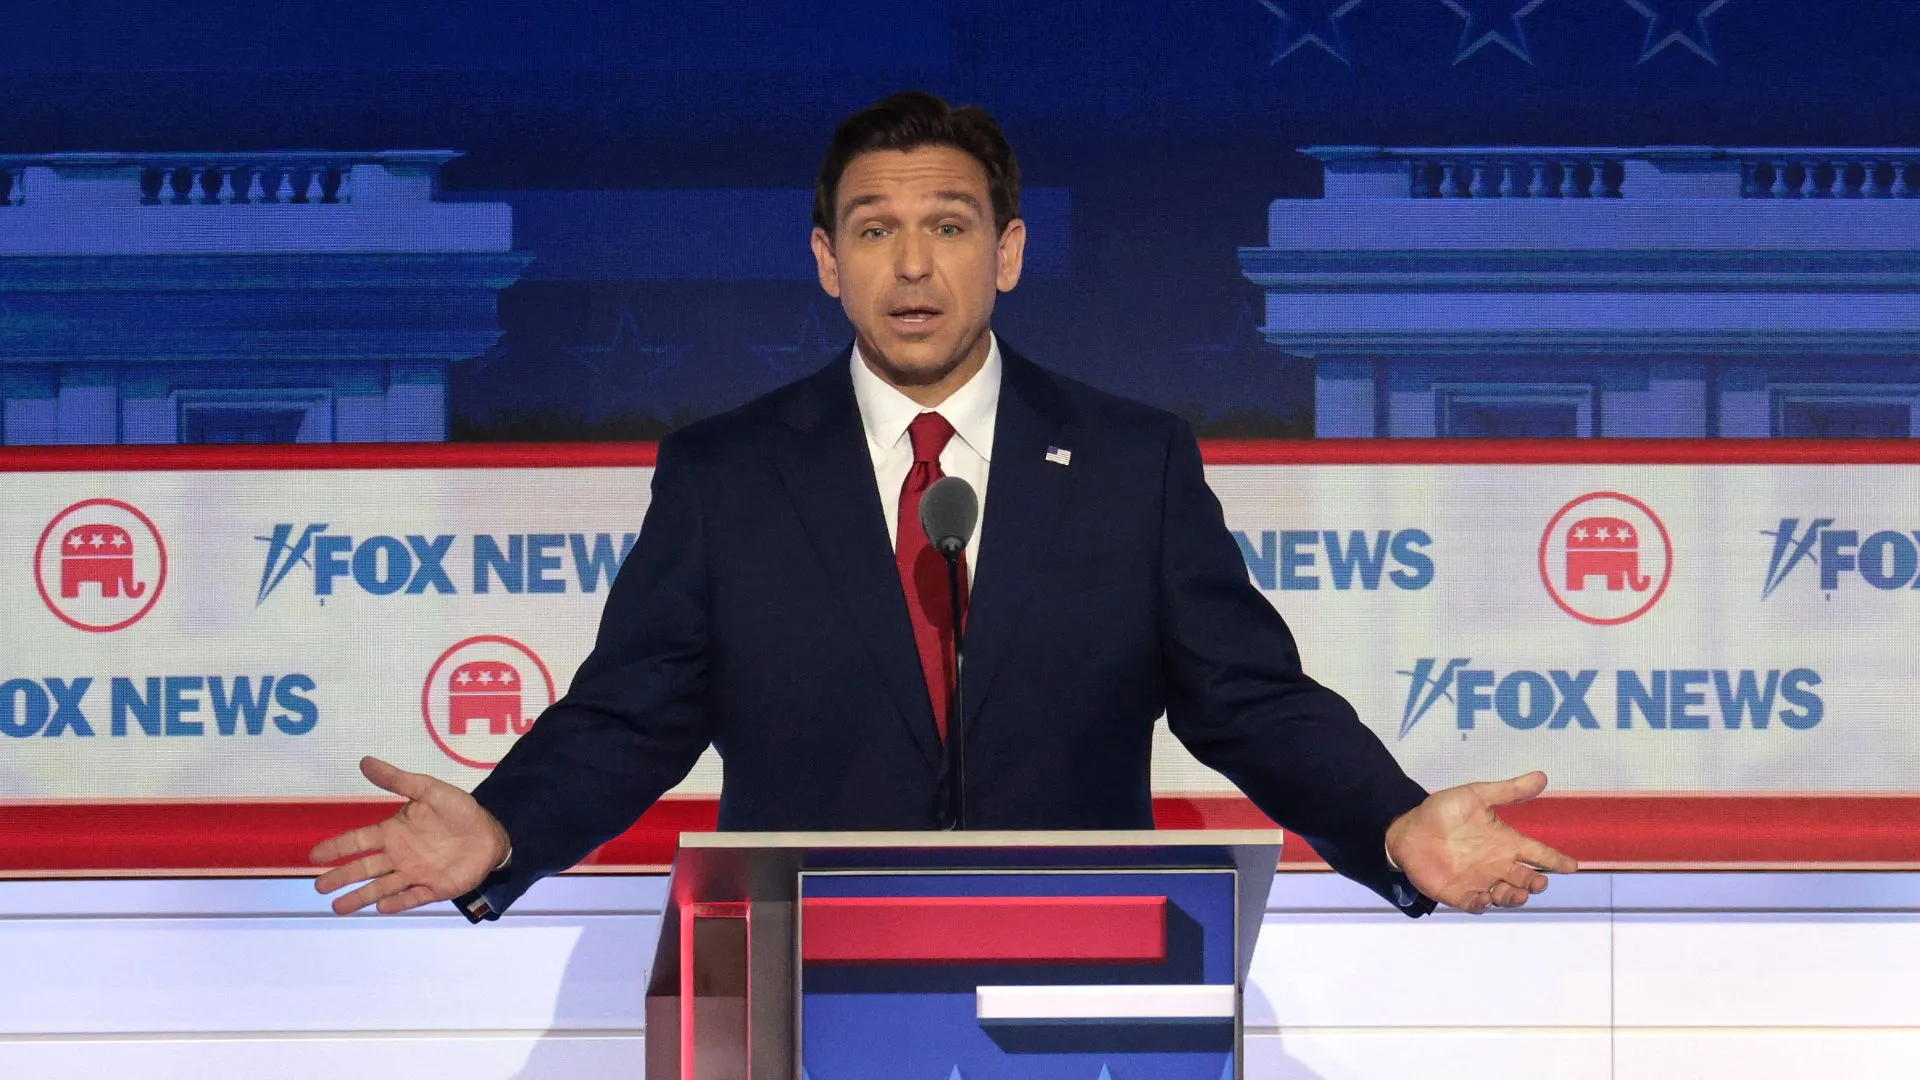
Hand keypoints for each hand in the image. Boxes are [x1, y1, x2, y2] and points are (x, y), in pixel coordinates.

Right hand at [310, 756, 510, 915]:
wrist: (491, 831)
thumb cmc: (458, 811)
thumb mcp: (428, 790)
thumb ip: (397, 779)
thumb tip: (365, 761)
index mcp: (393, 833)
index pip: (359, 841)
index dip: (337, 847)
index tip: (315, 855)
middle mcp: (399, 856)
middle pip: (364, 868)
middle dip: (342, 877)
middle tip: (319, 886)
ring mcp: (415, 874)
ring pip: (381, 887)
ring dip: (360, 897)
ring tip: (338, 907)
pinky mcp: (434, 888)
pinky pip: (412, 897)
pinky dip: (398, 903)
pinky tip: (382, 907)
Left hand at [1384, 770, 1576, 913]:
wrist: (1408, 829)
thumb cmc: (1443, 812)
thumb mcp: (1475, 796)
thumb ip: (1507, 791)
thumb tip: (1542, 776)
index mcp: (1506, 842)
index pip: (1537, 853)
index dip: (1555, 860)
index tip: (1571, 865)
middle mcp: (1497, 865)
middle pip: (1526, 879)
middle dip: (1535, 883)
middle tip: (1538, 881)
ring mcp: (1479, 881)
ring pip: (1506, 896)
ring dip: (1514, 897)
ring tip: (1517, 893)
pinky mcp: (1459, 893)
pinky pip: (1475, 904)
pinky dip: (1481, 904)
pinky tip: (1483, 898)